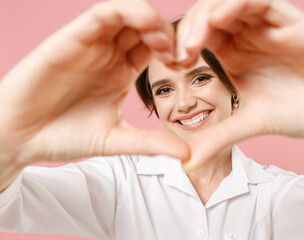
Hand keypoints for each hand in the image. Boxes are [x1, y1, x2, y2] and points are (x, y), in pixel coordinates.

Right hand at [0, 0, 187, 166]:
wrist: (22, 138)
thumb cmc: (64, 136)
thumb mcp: (116, 140)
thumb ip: (150, 144)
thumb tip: (187, 156)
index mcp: (121, 72)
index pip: (155, 49)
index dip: (176, 51)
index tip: (188, 65)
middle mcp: (109, 54)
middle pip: (146, 28)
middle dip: (169, 33)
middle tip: (181, 52)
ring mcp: (92, 45)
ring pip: (127, 14)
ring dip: (151, 20)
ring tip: (165, 40)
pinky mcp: (72, 38)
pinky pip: (102, 14)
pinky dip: (126, 12)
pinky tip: (145, 25)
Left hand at [176, 0, 303, 168]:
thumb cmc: (296, 113)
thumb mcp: (249, 123)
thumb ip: (217, 137)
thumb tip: (186, 163)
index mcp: (233, 55)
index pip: (198, 37)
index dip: (180, 45)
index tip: (169, 63)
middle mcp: (247, 36)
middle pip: (208, 15)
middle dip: (188, 29)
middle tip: (178, 53)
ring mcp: (267, 26)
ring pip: (229, 3)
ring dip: (206, 15)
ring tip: (193, 41)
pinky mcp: (290, 20)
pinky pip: (261, 1)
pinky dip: (237, 4)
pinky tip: (219, 18)